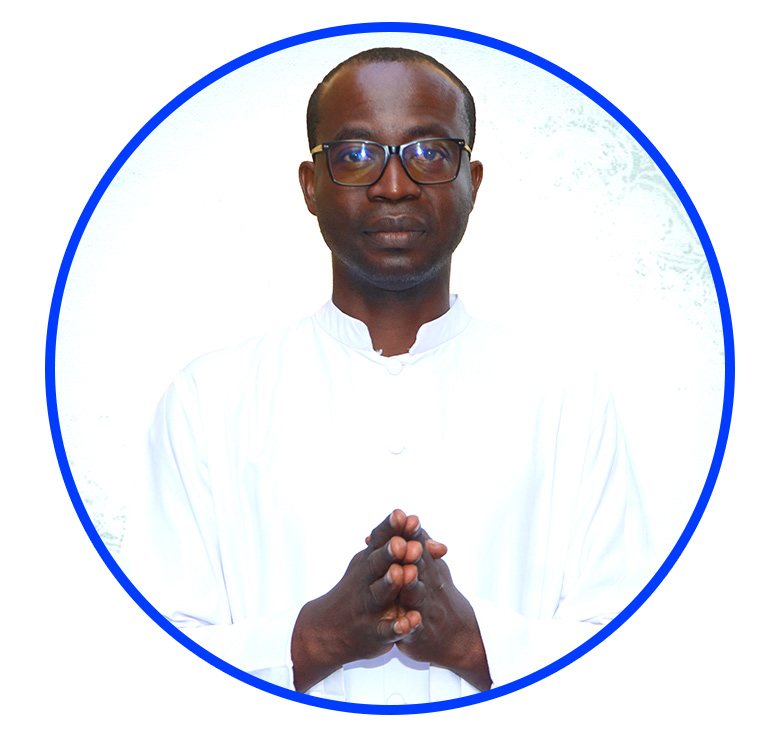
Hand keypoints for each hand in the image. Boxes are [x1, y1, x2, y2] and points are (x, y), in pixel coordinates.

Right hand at [292, 510, 425, 691]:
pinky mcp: (374, 633)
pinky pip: (386, 630)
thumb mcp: (373, 563)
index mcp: (370, 560)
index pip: (380, 539)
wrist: (329, 629)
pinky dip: (397, 627)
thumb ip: (400, 546)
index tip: (402, 514)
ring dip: (390, 584)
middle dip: (390, 553)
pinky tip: (409, 622)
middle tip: (401, 542)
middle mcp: (367, 580)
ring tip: (401, 574)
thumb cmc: (361, 588)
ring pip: (380, 594)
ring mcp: (369, 606)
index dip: (390, 527)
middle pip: (378, 563)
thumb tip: (435, 539)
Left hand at [395, 524, 491, 690]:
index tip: (400, 514)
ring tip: (406, 573)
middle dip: (409, 551)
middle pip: (417, 563)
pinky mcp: (419, 631)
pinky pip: (415, 628)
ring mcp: (424, 605)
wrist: (457, 634)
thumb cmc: (436, 592)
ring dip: (411, 583)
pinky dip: (411, 625)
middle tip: (399, 540)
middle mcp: (427, 581)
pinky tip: (409, 622)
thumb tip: (400, 516)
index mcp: (425, 563)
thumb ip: (417, 541)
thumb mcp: (431, 564)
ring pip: (416, 592)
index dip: (409, 530)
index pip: (416, 542)